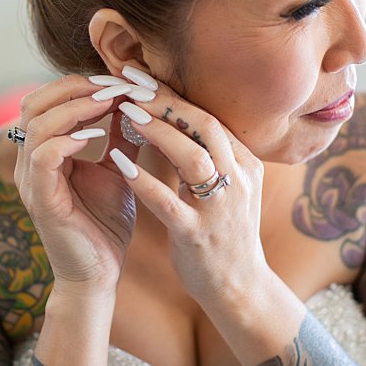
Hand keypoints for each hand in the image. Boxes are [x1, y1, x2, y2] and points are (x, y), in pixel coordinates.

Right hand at [11, 75, 148, 291]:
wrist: (100, 272)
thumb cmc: (106, 223)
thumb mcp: (119, 169)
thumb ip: (120, 137)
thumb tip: (136, 102)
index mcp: (46, 151)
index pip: (48, 100)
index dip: (81, 84)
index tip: (120, 79)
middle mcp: (31, 161)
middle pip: (33, 102)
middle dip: (74, 87)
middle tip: (113, 84)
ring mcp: (31, 180)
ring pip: (36, 124)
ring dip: (75, 107)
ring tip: (110, 102)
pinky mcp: (40, 200)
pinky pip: (43, 157)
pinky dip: (68, 139)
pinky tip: (97, 135)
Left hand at [106, 77, 272, 310]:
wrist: (240, 286)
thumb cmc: (225, 233)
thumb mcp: (229, 189)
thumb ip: (209, 158)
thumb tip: (175, 120)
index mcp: (246, 166)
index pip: (211, 119)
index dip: (176, 96)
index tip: (143, 79)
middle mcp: (238, 181)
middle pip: (205, 128)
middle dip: (167, 103)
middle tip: (131, 85)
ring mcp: (219, 208)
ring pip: (192, 159)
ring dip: (158, 131)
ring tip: (125, 112)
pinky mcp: (197, 235)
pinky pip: (169, 203)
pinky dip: (144, 181)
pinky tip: (120, 165)